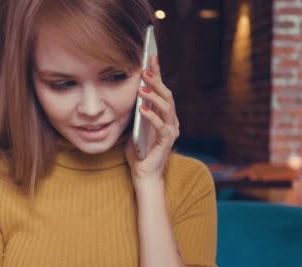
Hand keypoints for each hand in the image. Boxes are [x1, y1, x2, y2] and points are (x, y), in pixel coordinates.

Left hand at [126, 55, 179, 185]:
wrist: (143, 174)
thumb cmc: (139, 151)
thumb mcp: (135, 126)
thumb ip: (136, 111)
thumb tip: (129, 92)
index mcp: (164, 115)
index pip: (162, 90)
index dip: (158, 74)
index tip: (151, 57)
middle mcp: (171, 121)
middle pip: (167, 95)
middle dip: (156, 80)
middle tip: (146, 68)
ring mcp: (171, 131)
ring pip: (167, 107)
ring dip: (154, 95)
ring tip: (142, 86)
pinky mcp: (167, 142)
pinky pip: (161, 126)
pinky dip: (152, 116)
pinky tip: (142, 109)